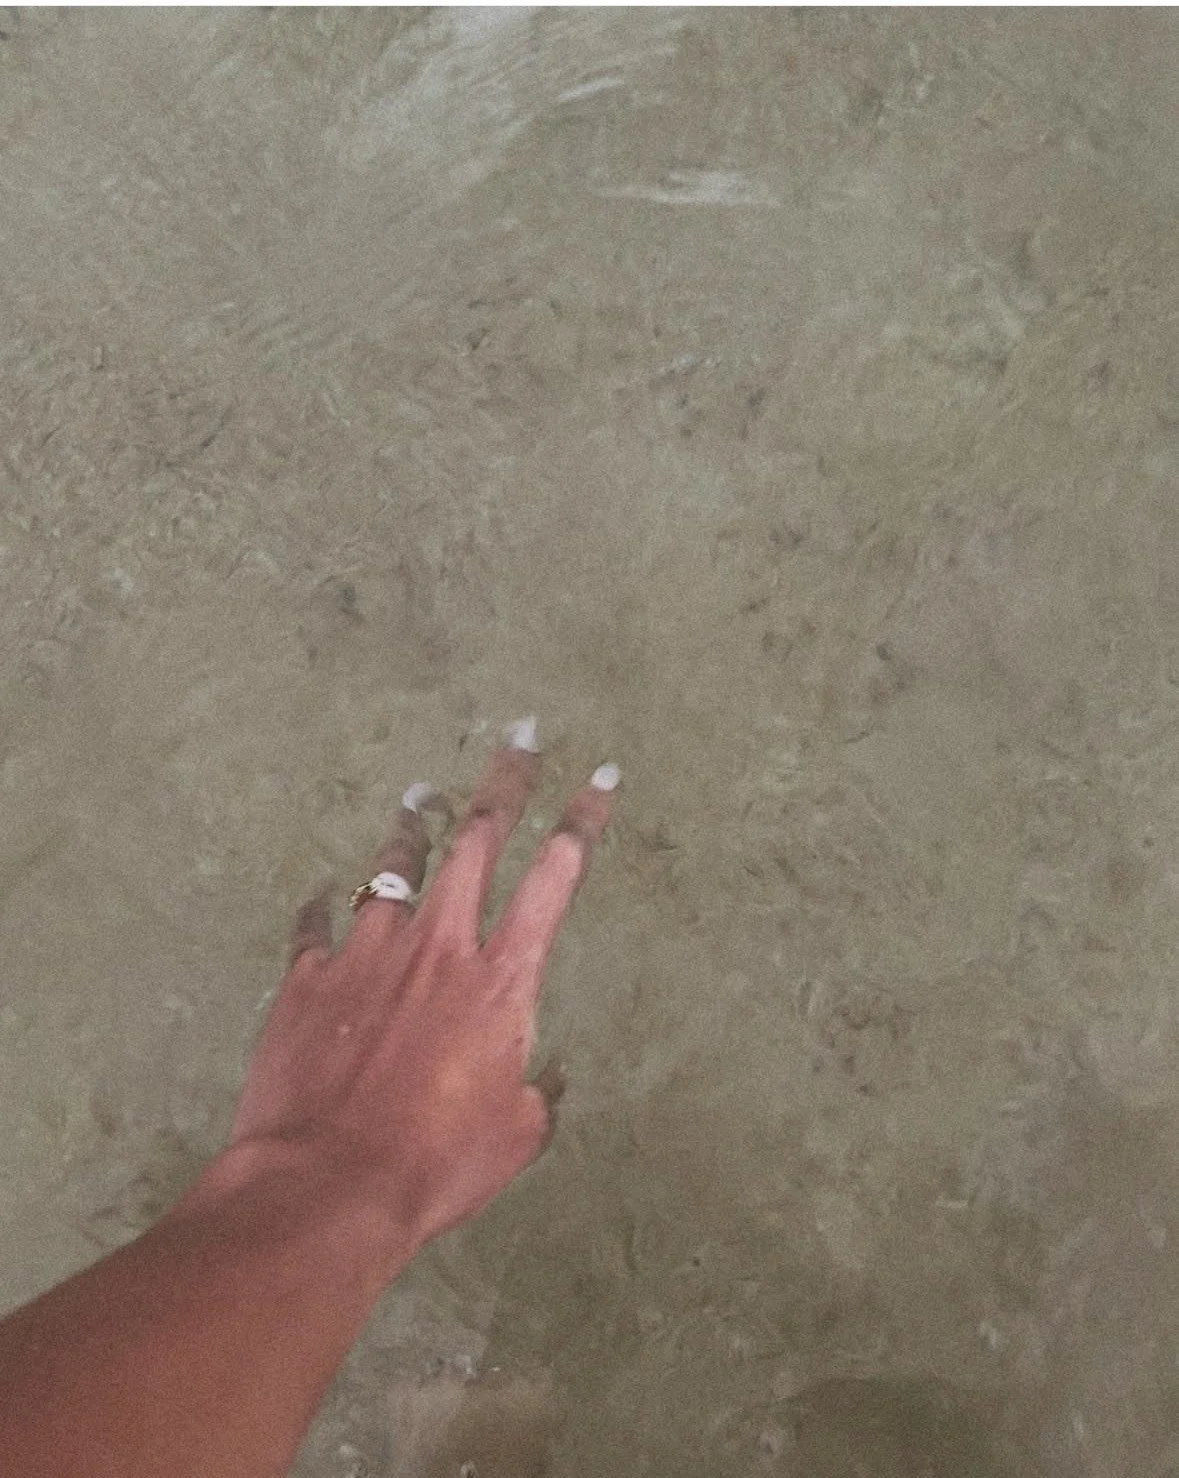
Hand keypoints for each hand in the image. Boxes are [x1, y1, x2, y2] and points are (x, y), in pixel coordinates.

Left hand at [227, 723, 617, 1253]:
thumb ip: (535, 1092)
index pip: (556, 876)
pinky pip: (317, 926)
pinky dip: (324, 909)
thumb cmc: (435, 1166)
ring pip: (395, 866)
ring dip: (414, 827)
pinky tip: (321, 896)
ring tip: (420, 796)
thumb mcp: (516, 1135)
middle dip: (505, 783)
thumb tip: (544, 1078)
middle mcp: (439, 947)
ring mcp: (368, 954)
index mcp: (501, 978)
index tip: (600, 776)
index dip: (583, 820)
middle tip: (519, 741)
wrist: (326, 1184)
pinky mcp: (308, 979)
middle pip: (478, 840)